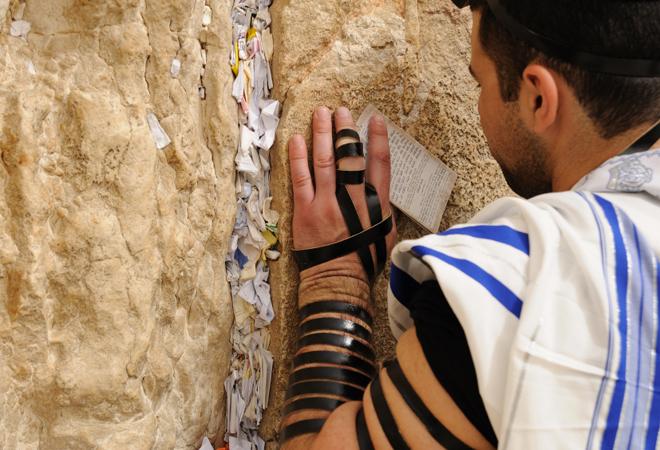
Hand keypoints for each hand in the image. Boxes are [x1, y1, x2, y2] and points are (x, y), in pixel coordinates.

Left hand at [288, 106, 396, 285]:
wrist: (338, 279)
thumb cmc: (364, 258)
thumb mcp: (385, 233)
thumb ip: (382, 207)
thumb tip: (380, 186)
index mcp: (375, 203)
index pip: (380, 164)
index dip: (378, 139)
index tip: (375, 119)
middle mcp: (352, 198)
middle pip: (350, 156)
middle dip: (346, 130)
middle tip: (342, 111)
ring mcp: (327, 203)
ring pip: (325, 161)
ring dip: (322, 134)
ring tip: (321, 113)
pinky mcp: (305, 210)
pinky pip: (300, 178)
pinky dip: (299, 157)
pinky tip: (297, 139)